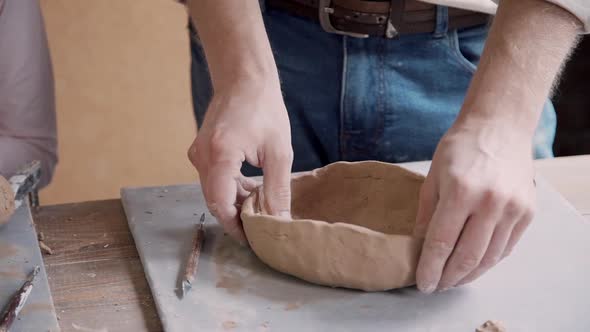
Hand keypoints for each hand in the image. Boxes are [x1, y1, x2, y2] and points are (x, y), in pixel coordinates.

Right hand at [188, 80, 292, 243]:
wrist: (243, 78)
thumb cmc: (264, 108)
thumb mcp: (279, 151)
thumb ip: (277, 189)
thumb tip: (279, 220)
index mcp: (220, 155)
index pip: (220, 204)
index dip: (235, 226)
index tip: (252, 239)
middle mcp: (202, 156)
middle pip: (215, 201)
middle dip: (236, 217)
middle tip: (260, 228)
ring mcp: (198, 153)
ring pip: (213, 191)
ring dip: (235, 202)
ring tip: (261, 207)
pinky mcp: (201, 151)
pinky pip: (213, 179)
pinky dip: (230, 188)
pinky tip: (251, 189)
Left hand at [413, 124, 535, 292]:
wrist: (499, 126)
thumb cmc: (460, 148)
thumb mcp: (432, 177)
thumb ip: (425, 215)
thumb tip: (419, 247)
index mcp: (461, 192)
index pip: (442, 242)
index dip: (430, 268)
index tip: (423, 284)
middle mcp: (490, 202)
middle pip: (467, 256)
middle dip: (448, 278)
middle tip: (436, 286)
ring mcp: (513, 209)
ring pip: (489, 258)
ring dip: (469, 274)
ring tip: (452, 280)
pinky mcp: (527, 212)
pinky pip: (506, 248)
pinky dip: (488, 261)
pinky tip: (474, 265)